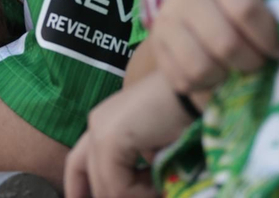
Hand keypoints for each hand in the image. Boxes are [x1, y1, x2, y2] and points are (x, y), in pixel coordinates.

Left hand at [65, 71, 197, 197]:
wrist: (200, 91)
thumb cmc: (185, 116)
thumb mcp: (152, 149)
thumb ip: (134, 170)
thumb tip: (123, 195)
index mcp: (103, 124)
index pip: (78, 166)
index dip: (79, 190)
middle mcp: (96, 124)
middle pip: (92, 180)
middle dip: (113, 196)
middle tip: (151, 194)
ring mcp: (101, 130)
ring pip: (106, 188)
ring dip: (136, 196)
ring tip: (160, 187)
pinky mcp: (111, 139)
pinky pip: (118, 187)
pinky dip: (142, 193)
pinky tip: (160, 183)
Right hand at [148, 0, 278, 93]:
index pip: (246, 9)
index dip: (269, 35)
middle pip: (225, 44)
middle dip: (252, 61)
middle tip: (260, 60)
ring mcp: (168, 23)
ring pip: (201, 68)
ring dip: (227, 76)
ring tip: (237, 67)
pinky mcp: (158, 46)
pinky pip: (183, 80)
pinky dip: (204, 85)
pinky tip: (217, 73)